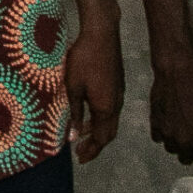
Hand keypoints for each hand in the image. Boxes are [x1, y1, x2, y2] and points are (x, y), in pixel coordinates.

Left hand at [64, 29, 124, 160]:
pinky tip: (89, 112)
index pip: (102, 139)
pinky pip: (111, 109)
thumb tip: (74, 135)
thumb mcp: (73, 88)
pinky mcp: (117, 84)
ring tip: (82, 133)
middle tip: (81, 152)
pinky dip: (100, 118)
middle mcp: (116, 104)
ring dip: (98, 130)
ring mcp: (119, 94)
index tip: (80, 158)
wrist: (101, 34)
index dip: (91, 151)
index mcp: (106, 108)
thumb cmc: (84, 59)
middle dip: (95, 145)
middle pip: (109, 133)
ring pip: (110, 121)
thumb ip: (75, 113)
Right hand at [148, 48, 192, 167]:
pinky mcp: (154, 123)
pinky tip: (169, 124)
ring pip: (171, 150)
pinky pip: (158, 138)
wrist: (177, 72)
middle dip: (192, 152)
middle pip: (186, 160)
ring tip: (180, 131)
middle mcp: (183, 141)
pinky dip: (163, 134)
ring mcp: (167, 133)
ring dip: (177, 144)